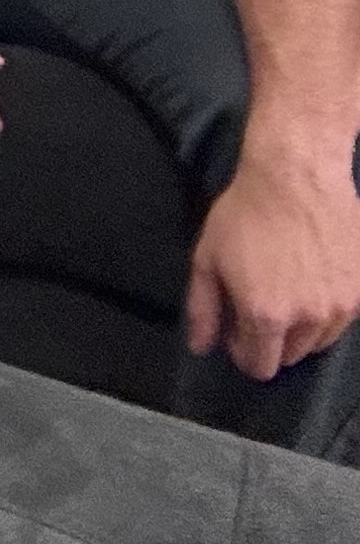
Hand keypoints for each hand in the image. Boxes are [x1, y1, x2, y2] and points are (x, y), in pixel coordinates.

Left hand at [187, 150, 359, 383]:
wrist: (296, 178)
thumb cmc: (244, 216)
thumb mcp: (207, 260)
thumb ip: (203, 309)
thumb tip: (201, 348)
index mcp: (266, 315)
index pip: (260, 365)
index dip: (243, 353)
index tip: (236, 330)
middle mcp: (309, 319)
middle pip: (290, 356)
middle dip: (270, 341)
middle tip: (259, 305)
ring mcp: (342, 306)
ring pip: (320, 342)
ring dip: (301, 329)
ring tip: (286, 292)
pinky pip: (343, 319)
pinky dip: (327, 312)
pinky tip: (311, 282)